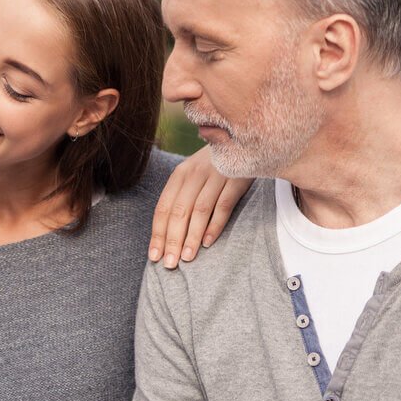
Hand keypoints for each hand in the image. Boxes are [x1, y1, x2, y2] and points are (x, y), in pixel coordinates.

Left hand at [149, 146, 252, 268]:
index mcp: (180, 174)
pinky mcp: (237, 178)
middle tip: (169, 264)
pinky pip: (223, 204)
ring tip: (186, 258)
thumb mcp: (195, 174)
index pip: (163, 208)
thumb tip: (168, 233)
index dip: (158, 233)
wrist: (246, 137)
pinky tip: (207, 242)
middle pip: (178, 212)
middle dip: (172, 240)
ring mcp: (216, 175)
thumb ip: (183, 197)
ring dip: (191, 236)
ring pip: (199, 210)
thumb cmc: (216, 164)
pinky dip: (215, 224)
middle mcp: (194, 173)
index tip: (154, 256)